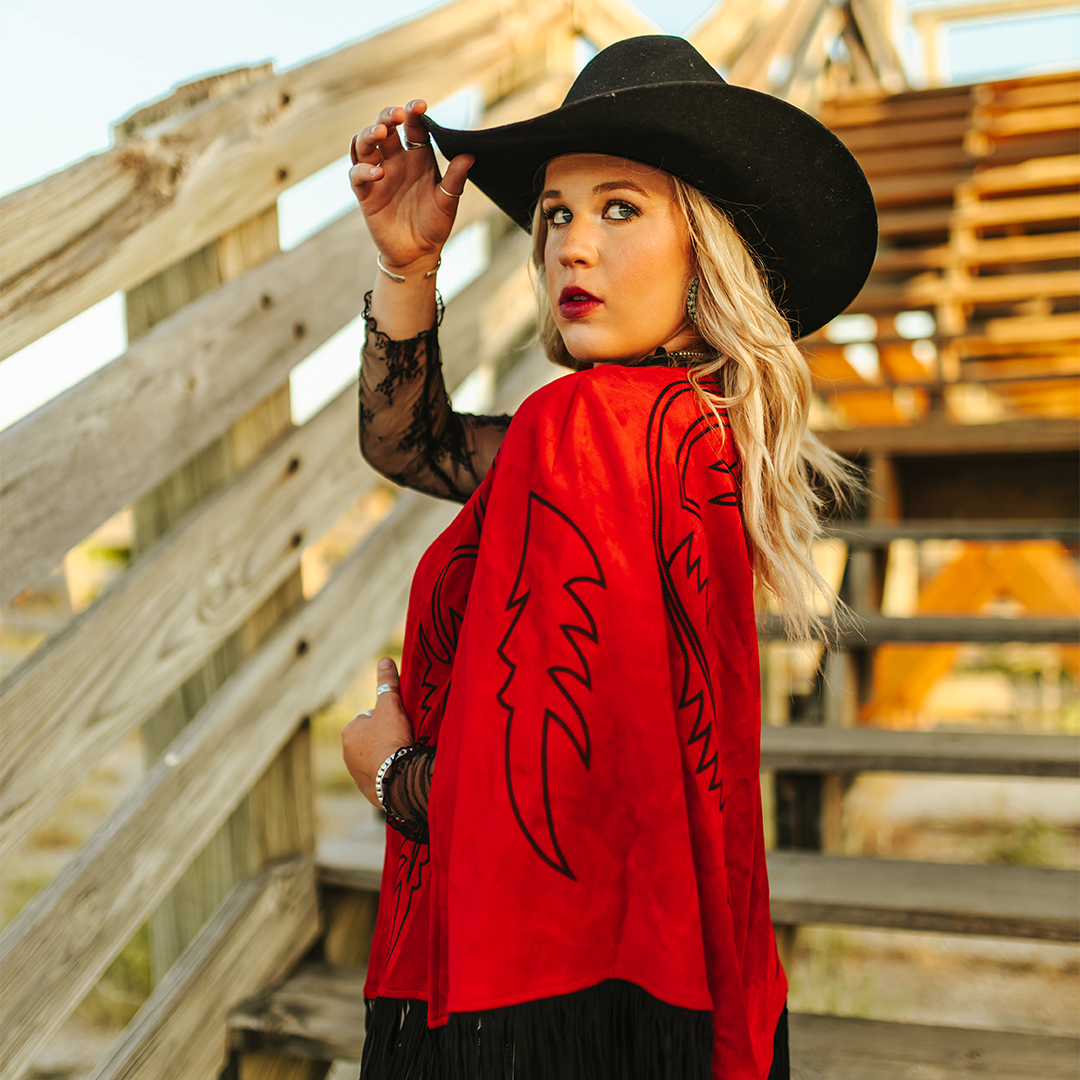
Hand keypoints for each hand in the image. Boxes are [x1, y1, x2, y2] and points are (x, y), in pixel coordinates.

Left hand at [342, 657, 414, 807]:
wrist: (397, 778)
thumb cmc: (391, 738)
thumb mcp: (391, 706)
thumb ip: (387, 683)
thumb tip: (384, 659)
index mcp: (349, 731)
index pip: (370, 718)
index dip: (387, 719)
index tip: (399, 724)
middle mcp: (346, 753)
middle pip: (370, 738)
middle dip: (384, 738)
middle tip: (402, 739)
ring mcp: (355, 773)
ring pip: (374, 757)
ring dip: (386, 755)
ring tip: (402, 755)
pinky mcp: (367, 790)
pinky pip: (379, 776)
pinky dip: (388, 772)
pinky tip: (399, 770)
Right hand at [348, 100, 473, 271]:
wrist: (418, 254)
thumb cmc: (434, 225)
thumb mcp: (448, 201)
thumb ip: (455, 179)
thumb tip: (469, 156)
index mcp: (418, 158)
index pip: (413, 127)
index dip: (413, 113)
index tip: (420, 106)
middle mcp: (396, 161)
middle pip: (385, 128)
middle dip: (387, 116)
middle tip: (395, 115)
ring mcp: (379, 175)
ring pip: (364, 145)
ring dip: (369, 134)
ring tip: (380, 133)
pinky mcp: (366, 194)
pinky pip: (357, 174)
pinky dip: (363, 169)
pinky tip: (378, 172)